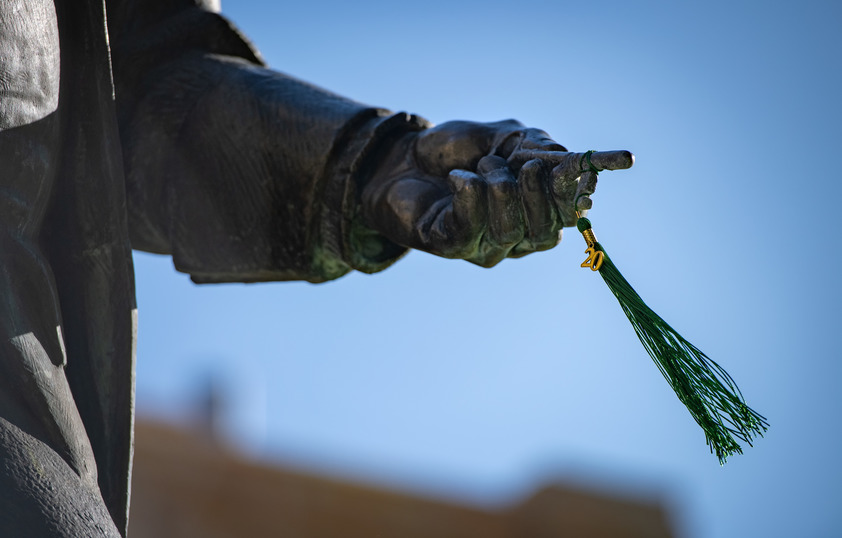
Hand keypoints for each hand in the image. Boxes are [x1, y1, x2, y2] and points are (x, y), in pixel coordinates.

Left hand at [360, 120, 632, 266]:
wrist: (399, 157)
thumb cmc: (454, 151)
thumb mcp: (501, 137)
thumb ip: (537, 148)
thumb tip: (575, 162)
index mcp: (532, 210)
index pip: (566, 214)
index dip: (577, 194)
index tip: (583, 168)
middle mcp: (512, 235)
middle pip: (545, 234)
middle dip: (539, 195)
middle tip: (527, 164)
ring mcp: (481, 244)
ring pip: (510, 231)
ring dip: (499, 188)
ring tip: (481, 164)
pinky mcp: (450, 245)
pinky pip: (471, 228)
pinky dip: (469, 195)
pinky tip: (458, 177)